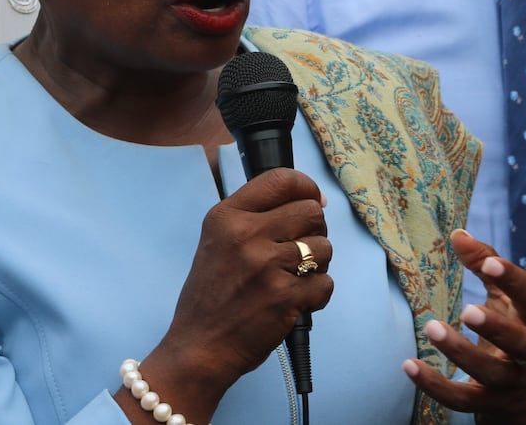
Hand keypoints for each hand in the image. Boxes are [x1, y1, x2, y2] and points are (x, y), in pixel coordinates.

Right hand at [129, 168, 332, 421]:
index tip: (313, 201)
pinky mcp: (285, 296)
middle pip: (311, 211)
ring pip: (324, 246)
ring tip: (295, 279)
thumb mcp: (217, 242)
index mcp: (226, 216)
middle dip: (315, 230)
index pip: (281, 179)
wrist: (200, 347)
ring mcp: (266, 265)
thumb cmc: (210, 296)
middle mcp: (246, 234)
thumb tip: (310, 202)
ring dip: (318, 265)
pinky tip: (296, 301)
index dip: (306, 187)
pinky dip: (317, 294)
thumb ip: (254, 218)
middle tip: (301, 250)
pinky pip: (325, 283)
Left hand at [402, 230, 525, 424]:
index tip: (489, 264)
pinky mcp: (490, 405)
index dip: (515, 280)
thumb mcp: (505, 298)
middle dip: (496, 327)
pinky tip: (409, 366)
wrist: (522, 396)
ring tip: (432, 328)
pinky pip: (464, 399)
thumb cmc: (511, 331)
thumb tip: (458, 234)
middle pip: (521, 343)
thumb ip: (485, 263)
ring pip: (491, 373)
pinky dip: (436, 385)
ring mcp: (513, 382)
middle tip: (466, 311)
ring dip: (461, 353)